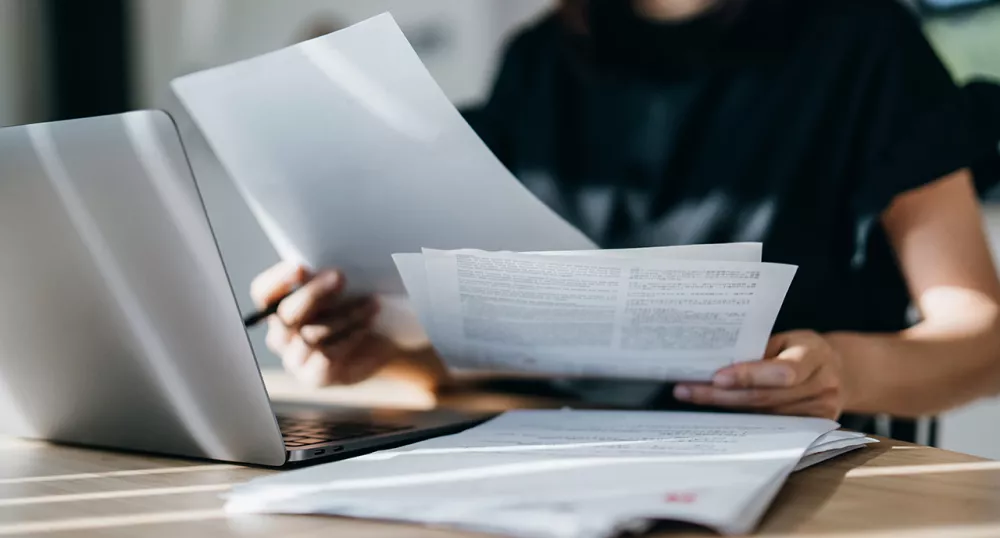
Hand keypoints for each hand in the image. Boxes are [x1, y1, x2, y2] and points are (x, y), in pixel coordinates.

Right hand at [250, 262, 396, 386]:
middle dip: (313, 293)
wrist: (381, 343)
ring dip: (344, 315)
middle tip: (340, 276)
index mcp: (279, 307)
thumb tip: (324, 267)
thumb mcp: (341, 288)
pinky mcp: (314, 376)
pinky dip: (349, 337)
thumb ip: (325, 277)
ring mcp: (294, 358)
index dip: (278, 279)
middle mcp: (280, 335)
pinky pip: (326, 356)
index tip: (301, 267)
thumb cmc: (356, 307)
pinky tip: (366, 324)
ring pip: (310, 335)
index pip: (264, 293)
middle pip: (286, 313)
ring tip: (370, 302)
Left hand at [673, 331, 847, 418]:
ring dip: (725, 409)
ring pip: (764, 415)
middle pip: (766, 398)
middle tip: (687, 391)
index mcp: (815, 355)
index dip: (749, 375)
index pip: (782, 371)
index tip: (717, 377)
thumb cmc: (803, 350)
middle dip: (722, 396)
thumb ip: (758, 349)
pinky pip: (772, 427)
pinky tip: (717, 414)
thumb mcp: (787, 339)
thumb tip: (715, 359)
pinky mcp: (814, 428)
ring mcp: (821, 411)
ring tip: (693, 398)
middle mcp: (822, 386)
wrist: (840, 371)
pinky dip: (742, 420)